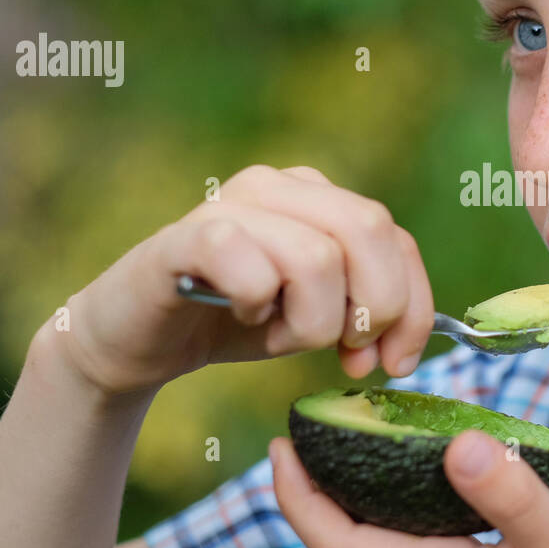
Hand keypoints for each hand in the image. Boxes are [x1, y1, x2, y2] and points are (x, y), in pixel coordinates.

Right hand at [54, 164, 432, 394]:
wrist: (136, 338)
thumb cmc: (231, 322)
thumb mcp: (315, 318)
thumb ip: (364, 315)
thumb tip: (401, 351)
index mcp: (318, 197)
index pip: (396, 239)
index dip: (412, 307)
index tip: (395, 362)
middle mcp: (278, 185)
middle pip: (370, 230)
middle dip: (374, 309)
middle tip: (345, 353)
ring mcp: (230, 204)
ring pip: (318, 258)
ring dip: (309, 322)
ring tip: (274, 331)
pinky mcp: (184, 237)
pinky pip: (250, 266)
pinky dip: (256, 305)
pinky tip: (238, 313)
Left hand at [268, 430, 548, 547]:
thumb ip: (511, 495)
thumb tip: (458, 443)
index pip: (338, 544)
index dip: (299, 497)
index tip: (283, 444)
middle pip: (343, 540)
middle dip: (312, 485)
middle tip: (307, 424)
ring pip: (372, 540)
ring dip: (347, 491)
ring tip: (348, 432)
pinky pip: (403, 540)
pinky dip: (387, 499)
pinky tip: (410, 465)